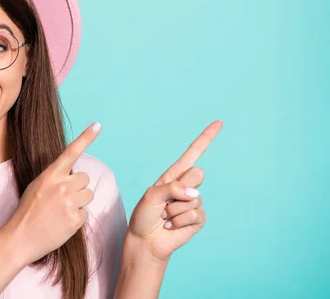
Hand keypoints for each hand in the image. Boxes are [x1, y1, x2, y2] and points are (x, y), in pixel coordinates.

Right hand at [3, 123, 100, 264]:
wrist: (20, 238)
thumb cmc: (27, 212)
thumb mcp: (36, 187)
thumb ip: (55, 178)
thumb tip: (74, 176)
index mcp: (50, 175)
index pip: (71, 152)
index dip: (86, 138)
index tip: (97, 125)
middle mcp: (61, 186)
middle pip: (85, 178)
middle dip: (78, 187)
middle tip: (63, 199)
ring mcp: (69, 203)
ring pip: (89, 195)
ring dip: (80, 201)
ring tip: (63, 211)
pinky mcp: (76, 219)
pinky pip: (86, 213)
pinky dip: (77, 218)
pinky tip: (63, 223)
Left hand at [126, 120, 222, 261]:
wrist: (145, 240)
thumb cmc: (144, 216)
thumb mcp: (151, 195)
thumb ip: (172, 188)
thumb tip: (194, 194)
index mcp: (173, 175)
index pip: (192, 154)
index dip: (206, 138)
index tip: (219, 123)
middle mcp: (186, 186)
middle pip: (197, 173)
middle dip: (180, 188)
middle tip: (165, 202)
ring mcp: (193, 202)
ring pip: (194, 198)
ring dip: (174, 210)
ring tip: (165, 216)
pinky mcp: (198, 218)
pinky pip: (195, 214)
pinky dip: (180, 221)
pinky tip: (172, 225)